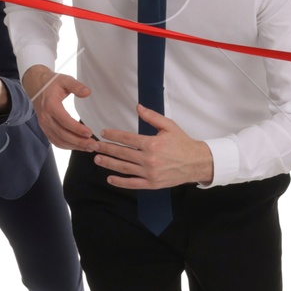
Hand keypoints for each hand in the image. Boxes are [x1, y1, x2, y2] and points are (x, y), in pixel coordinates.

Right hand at [28, 70, 97, 152]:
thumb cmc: (53, 84)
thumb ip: (76, 86)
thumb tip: (88, 92)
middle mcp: (45, 118)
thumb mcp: (65, 80)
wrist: (36, 87)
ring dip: (75, 146)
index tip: (90, 133)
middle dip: (79, 141)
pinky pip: (56, 141)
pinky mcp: (45, 129)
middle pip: (62, 134)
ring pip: (59, 140)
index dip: (77, 128)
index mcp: (50, 105)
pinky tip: (79, 147)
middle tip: (93, 145)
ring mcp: (44, 125)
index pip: (64, 120)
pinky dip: (67, 146)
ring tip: (89, 147)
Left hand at [95, 108, 215, 189]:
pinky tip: (110, 179)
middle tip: (94, 146)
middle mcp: (149, 159)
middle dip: (106, 148)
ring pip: (124, 168)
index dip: (113, 135)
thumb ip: (152, 117)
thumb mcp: (169, 126)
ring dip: (108, 163)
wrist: (196, 162)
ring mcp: (149, 173)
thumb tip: (138, 107)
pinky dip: (120, 182)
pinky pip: (132, 183)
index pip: (127, 138)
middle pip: (122, 153)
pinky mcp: (152, 183)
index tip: (103, 133)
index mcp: (152, 144)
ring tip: (97, 159)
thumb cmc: (182, 143)